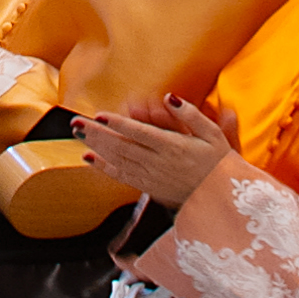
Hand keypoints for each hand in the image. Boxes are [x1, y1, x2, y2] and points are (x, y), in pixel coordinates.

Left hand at [78, 92, 232, 207]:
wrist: (221, 200)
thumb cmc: (220, 164)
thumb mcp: (214, 135)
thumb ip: (191, 115)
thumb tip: (170, 97)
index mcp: (174, 147)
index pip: (141, 133)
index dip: (119, 124)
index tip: (100, 115)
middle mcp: (159, 163)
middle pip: (123, 146)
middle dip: (97, 133)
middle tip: (76, 122)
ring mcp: (152, 177)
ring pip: (119, 160)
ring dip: (96, 146)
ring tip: (78, 133)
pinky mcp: (149, 187)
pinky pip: (123, 177)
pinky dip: (104, 168)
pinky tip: (88, 158)